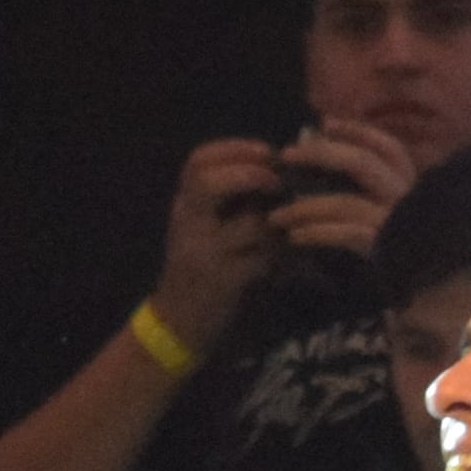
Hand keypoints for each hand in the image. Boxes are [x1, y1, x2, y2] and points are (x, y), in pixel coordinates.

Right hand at [154, 137, 295, 350]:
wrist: (179, 323)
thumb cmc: (199, 269)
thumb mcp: (202, 228)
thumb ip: (228, 200)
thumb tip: (279, 169)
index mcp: (185, 205)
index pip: (199, 161)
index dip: (235, 148)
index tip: (266, 150)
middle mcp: (188, 224)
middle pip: (210, 183)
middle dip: (253, 175)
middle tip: (279, 183)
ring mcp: (204, 253)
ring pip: (250, 224)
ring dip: (279, 224)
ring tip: (289, 232)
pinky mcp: (224, 282)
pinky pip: (263, 259)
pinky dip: (283, 258)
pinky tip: (291, 264)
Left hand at [270, 116, 418, 260]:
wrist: (430, 290)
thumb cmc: (405, 248)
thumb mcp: (393, 210)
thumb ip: (370, 188)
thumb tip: (327, 156)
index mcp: (412, 183)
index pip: (387, 147)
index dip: (356, 130)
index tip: (324, 124)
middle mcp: (406, 197)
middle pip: (362, 162)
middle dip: (321, 154)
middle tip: (286, 155)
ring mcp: (395, 221)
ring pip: (344, 201)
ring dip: (304, 206)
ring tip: (276, 216)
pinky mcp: (382, 247)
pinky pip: (342, 233)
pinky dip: (315, 232)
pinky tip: (294, 238)